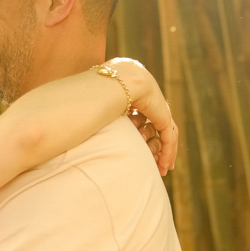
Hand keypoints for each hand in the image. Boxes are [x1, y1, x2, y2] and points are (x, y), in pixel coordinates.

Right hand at [104, 58, 177, 175]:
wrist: (119, 80)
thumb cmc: (104, 89)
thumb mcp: (102, 103)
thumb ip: (98, 110)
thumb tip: (81, 118)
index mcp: (138, 95)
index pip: (146, 117)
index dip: (146, 134)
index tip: (143, 148)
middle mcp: (152, 102)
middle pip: (161, 128)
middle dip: (161, 147)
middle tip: (159, 164)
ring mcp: (160, 110)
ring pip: (168, 136)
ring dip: (167, 154)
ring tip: (164, 170)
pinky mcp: (164, 118)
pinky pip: (168, 140)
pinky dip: (167, 153)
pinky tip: (164, 167)